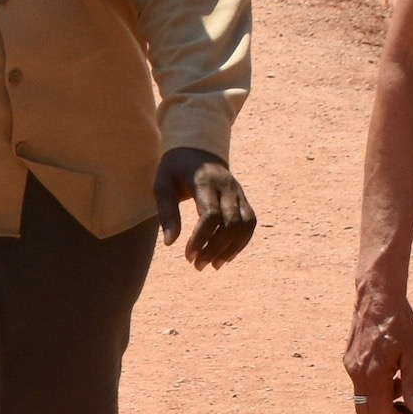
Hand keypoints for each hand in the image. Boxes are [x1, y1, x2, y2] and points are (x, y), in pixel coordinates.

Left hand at [153, 149, 256, 267]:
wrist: (197, 148)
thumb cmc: (175, 169)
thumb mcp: (162, 185)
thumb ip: (167, 212)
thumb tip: (170, 243)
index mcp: (204, 182)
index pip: (211, 215)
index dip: (201, 238)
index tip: (188, 256)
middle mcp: (226, 187)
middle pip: (231, 223)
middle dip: (215, 248)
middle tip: (197, 265)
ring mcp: (238, 192)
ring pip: (245, 224)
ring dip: (231, 249)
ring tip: (213, 265)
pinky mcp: (243, 198)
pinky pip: (250, 222)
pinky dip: (241, 241)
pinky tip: (226, 256)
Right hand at [343, 275, 412, 413]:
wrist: (377, 298)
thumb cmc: (398, 323)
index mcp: (373, 374)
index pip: (377, 413)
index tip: (408, 412)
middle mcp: (357, 373)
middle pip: (364, 412)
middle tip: (402, 401)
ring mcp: (350, 366)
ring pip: (362, 397)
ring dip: (380, 398)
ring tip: (398, 378)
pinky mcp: (348, 359)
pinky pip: (359, 383)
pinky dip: (374, 385)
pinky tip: (388, 367)